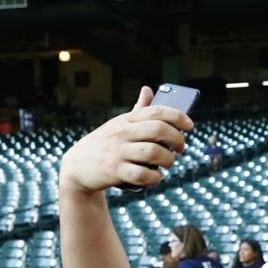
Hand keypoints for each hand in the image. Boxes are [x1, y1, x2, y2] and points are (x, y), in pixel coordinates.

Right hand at [57, 86, 193, 195]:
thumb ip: (137, 110)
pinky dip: (154, 177)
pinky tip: (155, 177)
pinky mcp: (115, 171)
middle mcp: (122, 133)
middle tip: (180, 148)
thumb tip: (149, 90)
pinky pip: (142, 175)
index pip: (157, 111)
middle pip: (159, 130)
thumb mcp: (118, 124)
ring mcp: (118, 152)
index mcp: (126, 120)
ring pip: (154, 153)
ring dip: (168, 160)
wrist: (77, 168)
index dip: (178, 116)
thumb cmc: (104, 144)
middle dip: (177, 139)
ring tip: (168, 163)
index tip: (190, 125)